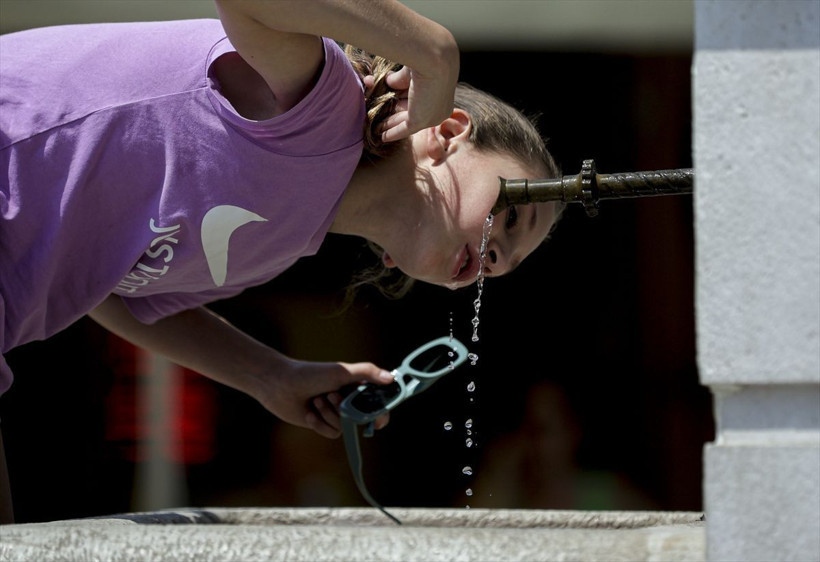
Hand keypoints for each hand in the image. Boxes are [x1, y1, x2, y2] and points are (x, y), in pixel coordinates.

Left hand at [254, 359, 393, 437]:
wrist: (280, 385)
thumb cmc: (311, 374)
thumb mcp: (341, 372)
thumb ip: (367, 373)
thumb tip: (391, 378)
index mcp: (356, 386)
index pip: (378, 403)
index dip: (382, 413)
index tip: (378, 420)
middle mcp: (348, 400)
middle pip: (361, 418)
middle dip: (345, 409)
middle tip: (331, 395)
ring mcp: (335, 413)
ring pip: (345, 427)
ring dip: (329, 414)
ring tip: (316, 400)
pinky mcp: (322, 423)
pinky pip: (331, 433)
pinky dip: (320, 424)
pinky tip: (309, 412)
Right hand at [379, 65, 456, 142]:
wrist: (434, 59)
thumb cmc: (425, 59)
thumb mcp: (410, 73)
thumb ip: (399, 81)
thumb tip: (388, 82)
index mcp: (439, 92)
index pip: (417, 99)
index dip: (401, 100)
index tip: (389, 103)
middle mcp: (438, 107)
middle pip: (410, 111)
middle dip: (394, 114)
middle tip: (379, 118)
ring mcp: (431, 116)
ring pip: (406, 121)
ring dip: (391, 125)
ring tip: (377, 128)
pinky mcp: (421, 121)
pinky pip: (404, 129)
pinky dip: (393, 133)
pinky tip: (383, 137)